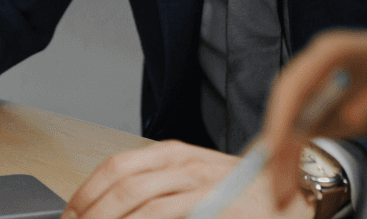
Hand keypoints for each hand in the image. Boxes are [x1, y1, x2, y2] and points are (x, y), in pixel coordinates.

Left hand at [64, 140, 309, 218]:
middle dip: (90, 209)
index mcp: (174, 154)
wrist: (295, 193)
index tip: (72, 212)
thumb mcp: (197, 179)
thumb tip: (120, 207)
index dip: (87, 191)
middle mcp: (183, 164)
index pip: (116, 166)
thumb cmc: (246, 191)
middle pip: (120, 182)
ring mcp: (198, 185)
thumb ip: (161, 187)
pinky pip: (162, 217)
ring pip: (137, 202)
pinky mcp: (211, 206)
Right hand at [260, 29, 366, 210]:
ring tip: (282, 191)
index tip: (276, 150)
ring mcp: (319, 83)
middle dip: (277, 145)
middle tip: (278, 185)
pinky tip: (287, 173)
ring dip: (282, 154)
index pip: (295, 85)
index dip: (281, 119)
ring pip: (289, 119)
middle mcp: (318, 64)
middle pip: (286, 104)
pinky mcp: (324, 103)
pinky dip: (293, 151)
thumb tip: (347, 118)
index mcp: (333, 51)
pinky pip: (301, 128)